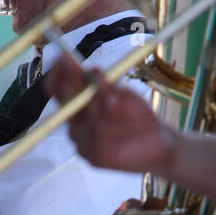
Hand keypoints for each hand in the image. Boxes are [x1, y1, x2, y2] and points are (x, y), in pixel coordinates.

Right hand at [46, 56, 176, 175]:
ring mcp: (84, 144)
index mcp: (78, 112)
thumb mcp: (124, 97)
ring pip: (86, 114)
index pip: (56, 90)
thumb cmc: (139, 119)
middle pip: (66, 103)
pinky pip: (100, 130)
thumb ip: (107, 87)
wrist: (159, 147)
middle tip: (84, 68)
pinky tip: (122, 116)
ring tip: (115, 97)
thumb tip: (93, 71)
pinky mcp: (96, 158)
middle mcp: (76, 128)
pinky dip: (111, 118)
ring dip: (99, 99)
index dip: (58, 73)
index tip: (65, 57)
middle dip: (73, 83)